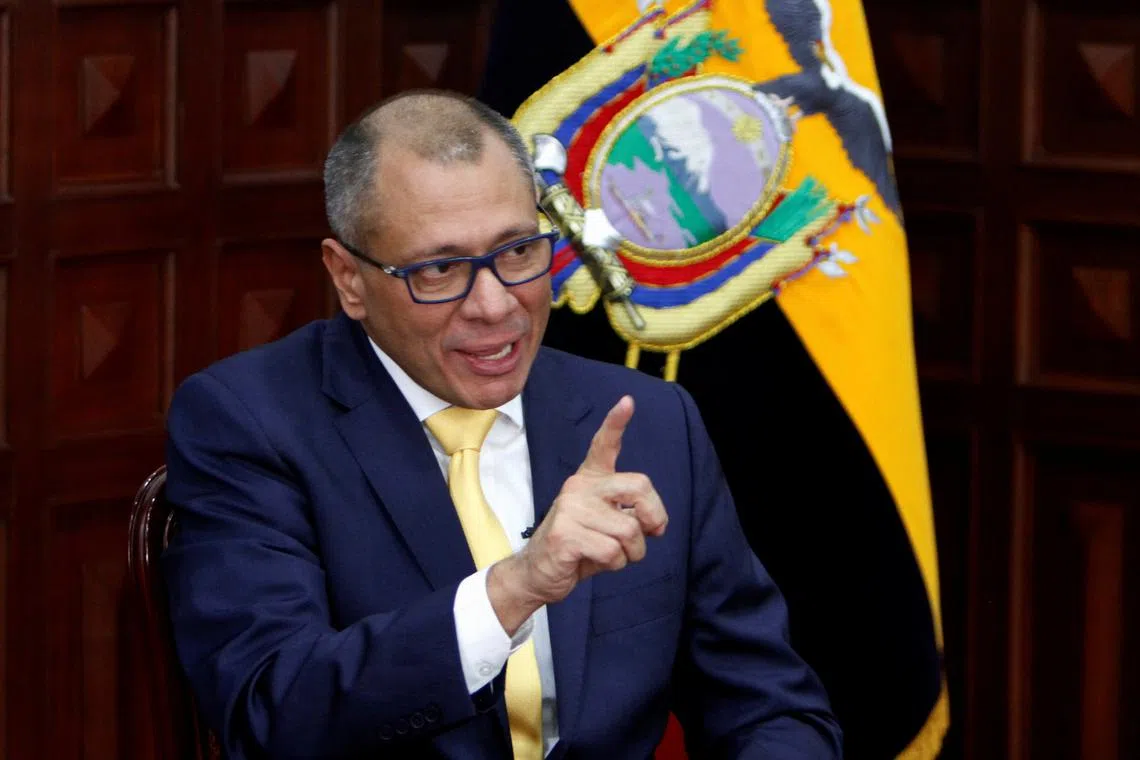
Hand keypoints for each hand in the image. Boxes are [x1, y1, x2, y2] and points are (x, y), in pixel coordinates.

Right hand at [487, 395, 667, 632]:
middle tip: (652, 533)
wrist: (537, 573)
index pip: (603, 445)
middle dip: (654, 515)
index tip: (628, 402)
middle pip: (638, 486)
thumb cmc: (578, 548)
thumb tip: (656, 522)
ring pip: (630, 529)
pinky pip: (613, 550)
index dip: (616, 423)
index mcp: (588, 480)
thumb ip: (628, 515)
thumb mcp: (605, 525)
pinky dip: (615, 564)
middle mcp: (578, 487)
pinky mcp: (565, 534)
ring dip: (633, 552)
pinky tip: (597, 563)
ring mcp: (570, 509)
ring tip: (615, 555)